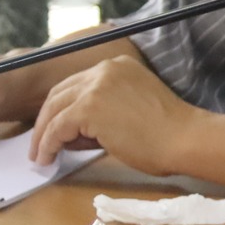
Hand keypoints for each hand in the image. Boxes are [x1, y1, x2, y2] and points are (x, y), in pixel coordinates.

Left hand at [29, 55, 205, 171]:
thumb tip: (73, 134)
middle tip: (40, 144)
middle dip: (45, 121)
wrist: (185, 139)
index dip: (61, 108)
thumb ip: (104, 112)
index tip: (54, 129)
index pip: (77, 84)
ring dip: (43, 135)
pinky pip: (57, 127)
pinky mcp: (89, 107)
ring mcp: (96, 86)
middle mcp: (104, 69)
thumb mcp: (133, 109)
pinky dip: (47, 144)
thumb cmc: (169, 134)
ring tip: (40, 156)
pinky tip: (47, 158)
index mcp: (118, 66)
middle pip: (60, 93)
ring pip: (54, 109)